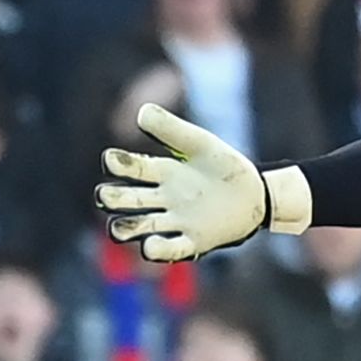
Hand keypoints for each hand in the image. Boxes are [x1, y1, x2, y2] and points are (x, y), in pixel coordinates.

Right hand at [97, 104, 295, 262]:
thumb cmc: (225, 168)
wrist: (256, 195)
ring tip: (117, 228)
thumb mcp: (201, 144)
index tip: (111, 160)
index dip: (118, 164)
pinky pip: (171, 247)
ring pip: (141, 227)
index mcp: (162, 172)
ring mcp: (176, 221)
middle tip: (104, 196)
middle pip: (128, 200)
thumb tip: (141, 112)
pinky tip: (150, 245)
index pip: (131, 168)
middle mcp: (163, 199)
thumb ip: (172, 129)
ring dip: (125, 228)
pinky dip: (159, 249)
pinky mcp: (193, 240)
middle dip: (113, 199)